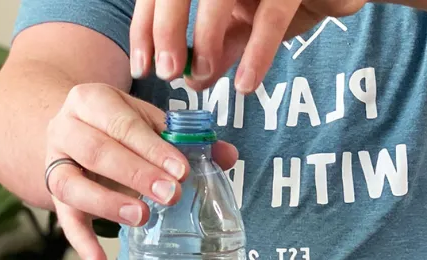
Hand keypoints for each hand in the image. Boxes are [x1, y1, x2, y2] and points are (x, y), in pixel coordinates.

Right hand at [45, 83, 238, 259]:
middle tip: (172, 195)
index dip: (153, 148)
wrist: (76, 130)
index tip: (182, 170)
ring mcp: (54, 163)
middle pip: (96, 151)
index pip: (123, 123)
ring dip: (107, 204)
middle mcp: (65, 128)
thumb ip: (185, 137)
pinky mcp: (54, 195)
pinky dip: (82, 245)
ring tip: (141, 218)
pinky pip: (65, 221)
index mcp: (91, 100)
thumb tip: (227, 155)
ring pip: (71, 185)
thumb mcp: (149, 121)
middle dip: (136, 174)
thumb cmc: (120, 126)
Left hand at [129, 0, 366, 92]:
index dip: (146, 29)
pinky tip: (246, 84)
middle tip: (166, 73)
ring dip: (205, 39)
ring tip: (202, 77)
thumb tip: (193, 81)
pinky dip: (256, 52)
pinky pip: (271, 15)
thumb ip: (218, 49)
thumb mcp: (242, 28)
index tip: (143, 67)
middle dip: (166, 30)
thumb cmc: (283, 2)